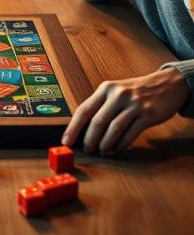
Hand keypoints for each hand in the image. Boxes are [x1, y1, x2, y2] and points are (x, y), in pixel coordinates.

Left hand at [62, 68, 189, 153]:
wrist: (167, 84)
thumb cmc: (137, 91)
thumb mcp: (116, 91)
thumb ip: (101, 106)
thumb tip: (82, 130)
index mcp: (106, 88)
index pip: (84, 109)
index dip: (73, 128)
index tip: (66, 141)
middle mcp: (118, 94)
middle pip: (97, 122)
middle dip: (90, 140)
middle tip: (88, 149)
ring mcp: (134, 104)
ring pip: (113, 130)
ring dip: (105, 144)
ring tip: (103, 150)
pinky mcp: (148, 114)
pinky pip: (130, 134)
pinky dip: (121, 144)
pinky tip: (118, 147)